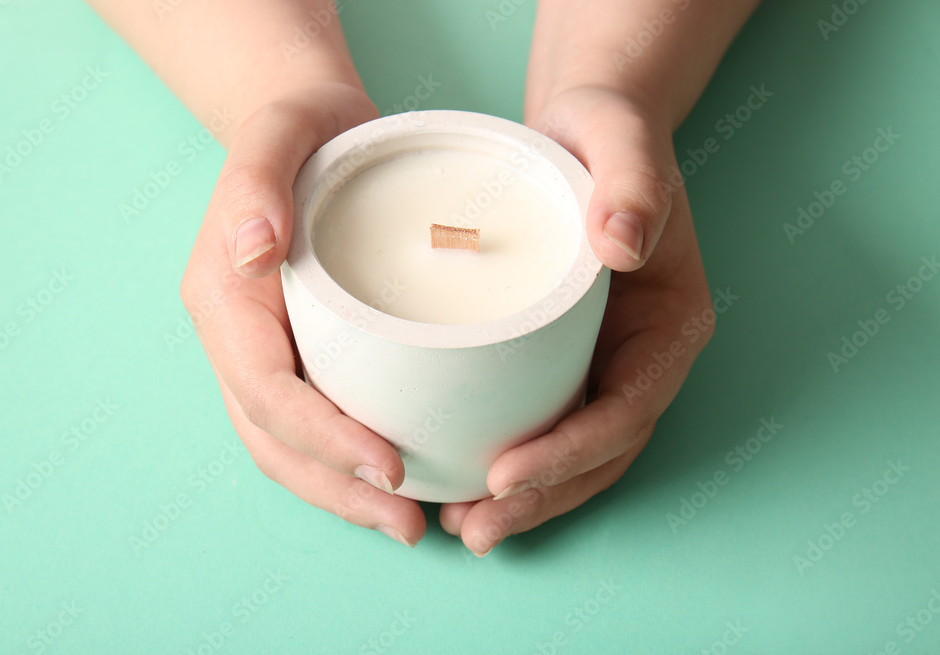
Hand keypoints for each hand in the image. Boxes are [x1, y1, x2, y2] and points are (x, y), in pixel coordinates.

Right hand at [180, 82, 426, 547]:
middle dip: (336, 489)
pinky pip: (314, 425)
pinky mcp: (300, 355)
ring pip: (290, 447)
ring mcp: (263, 352)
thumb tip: (252, 251)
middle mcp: (236, 338)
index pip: (267, 391)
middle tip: (408, 524)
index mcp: (224, 299)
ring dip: (343, 493)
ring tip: (409, 522)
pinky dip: (349, 463)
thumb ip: (258, 182)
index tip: (389, 466)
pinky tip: (399, 481)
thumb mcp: (281, 132)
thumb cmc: (300, 131)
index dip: (324, 438)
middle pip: (274, 440)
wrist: (308, 130)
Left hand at [439, 87, 714, 555]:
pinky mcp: (562, 363)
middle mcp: (641, 357)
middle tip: (475, 527)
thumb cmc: (602, 135)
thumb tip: (622, 245)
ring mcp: (602, 366)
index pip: (628, 407)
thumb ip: (632, 183)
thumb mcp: (619, 138)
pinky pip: (542, 426)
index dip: (572, 451)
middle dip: (543, 497)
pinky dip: (507, 465)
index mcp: (670, 323)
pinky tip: (457, 487)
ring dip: (525, 501)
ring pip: (573, 455)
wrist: (581, 135)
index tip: (507, 473)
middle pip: (601, 451)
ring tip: (462, 528)